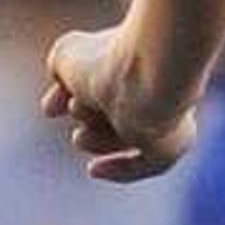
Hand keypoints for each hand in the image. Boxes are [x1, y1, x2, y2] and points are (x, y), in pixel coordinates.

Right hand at [42, 18, 198, 184]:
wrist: (145, 74)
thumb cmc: (108, 57)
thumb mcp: (67, 53)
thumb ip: (62, 64)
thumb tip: (62, 79)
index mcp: (141, 55)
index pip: (105, 81)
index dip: (73, 94)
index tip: (50, 109)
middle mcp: (159, 83)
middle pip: (116, 108)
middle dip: (88, 115)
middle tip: (72, 113)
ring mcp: (169, 112)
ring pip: (129, 134)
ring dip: (99, 139)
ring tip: (82, 136)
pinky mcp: (173, 142)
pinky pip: (148, 162)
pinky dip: (122, 169)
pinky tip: (94, 170)